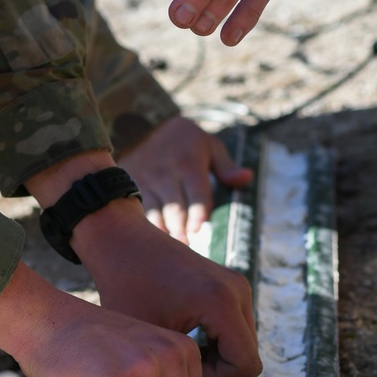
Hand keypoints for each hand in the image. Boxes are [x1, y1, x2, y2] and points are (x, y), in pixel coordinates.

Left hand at [71, 197, 260, 376]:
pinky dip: (216, 340)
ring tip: (179, 353)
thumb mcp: (148, 337)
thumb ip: (174, 369)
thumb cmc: (125, 288)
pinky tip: (185, 338)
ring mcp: (237, 284)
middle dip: (217, 368)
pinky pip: (236, 326)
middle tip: (178, 366)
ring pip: (243, 342)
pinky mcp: (230, 283)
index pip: (245, 364)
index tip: (183, 371)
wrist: (121, 242)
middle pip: (247, 354)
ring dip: (217, 355)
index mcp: (222, 302)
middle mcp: (238, 290)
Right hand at [120, 117, 252, 243]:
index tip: (199, 229)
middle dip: (180, 228)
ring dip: (161, 231)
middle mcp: (166, 172)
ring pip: (153, 211)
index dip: (198, 212)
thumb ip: (227, 167)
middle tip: (185, 245)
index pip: (197, 192)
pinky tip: (148, 240)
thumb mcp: (209, 146)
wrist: (146, 127)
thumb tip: (247, 178)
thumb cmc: (186, 144)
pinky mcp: (130, 186)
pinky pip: (136, 210)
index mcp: (189, 162)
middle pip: (175, 207)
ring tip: (166, 250)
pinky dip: (143, 226)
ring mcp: (146, 180)